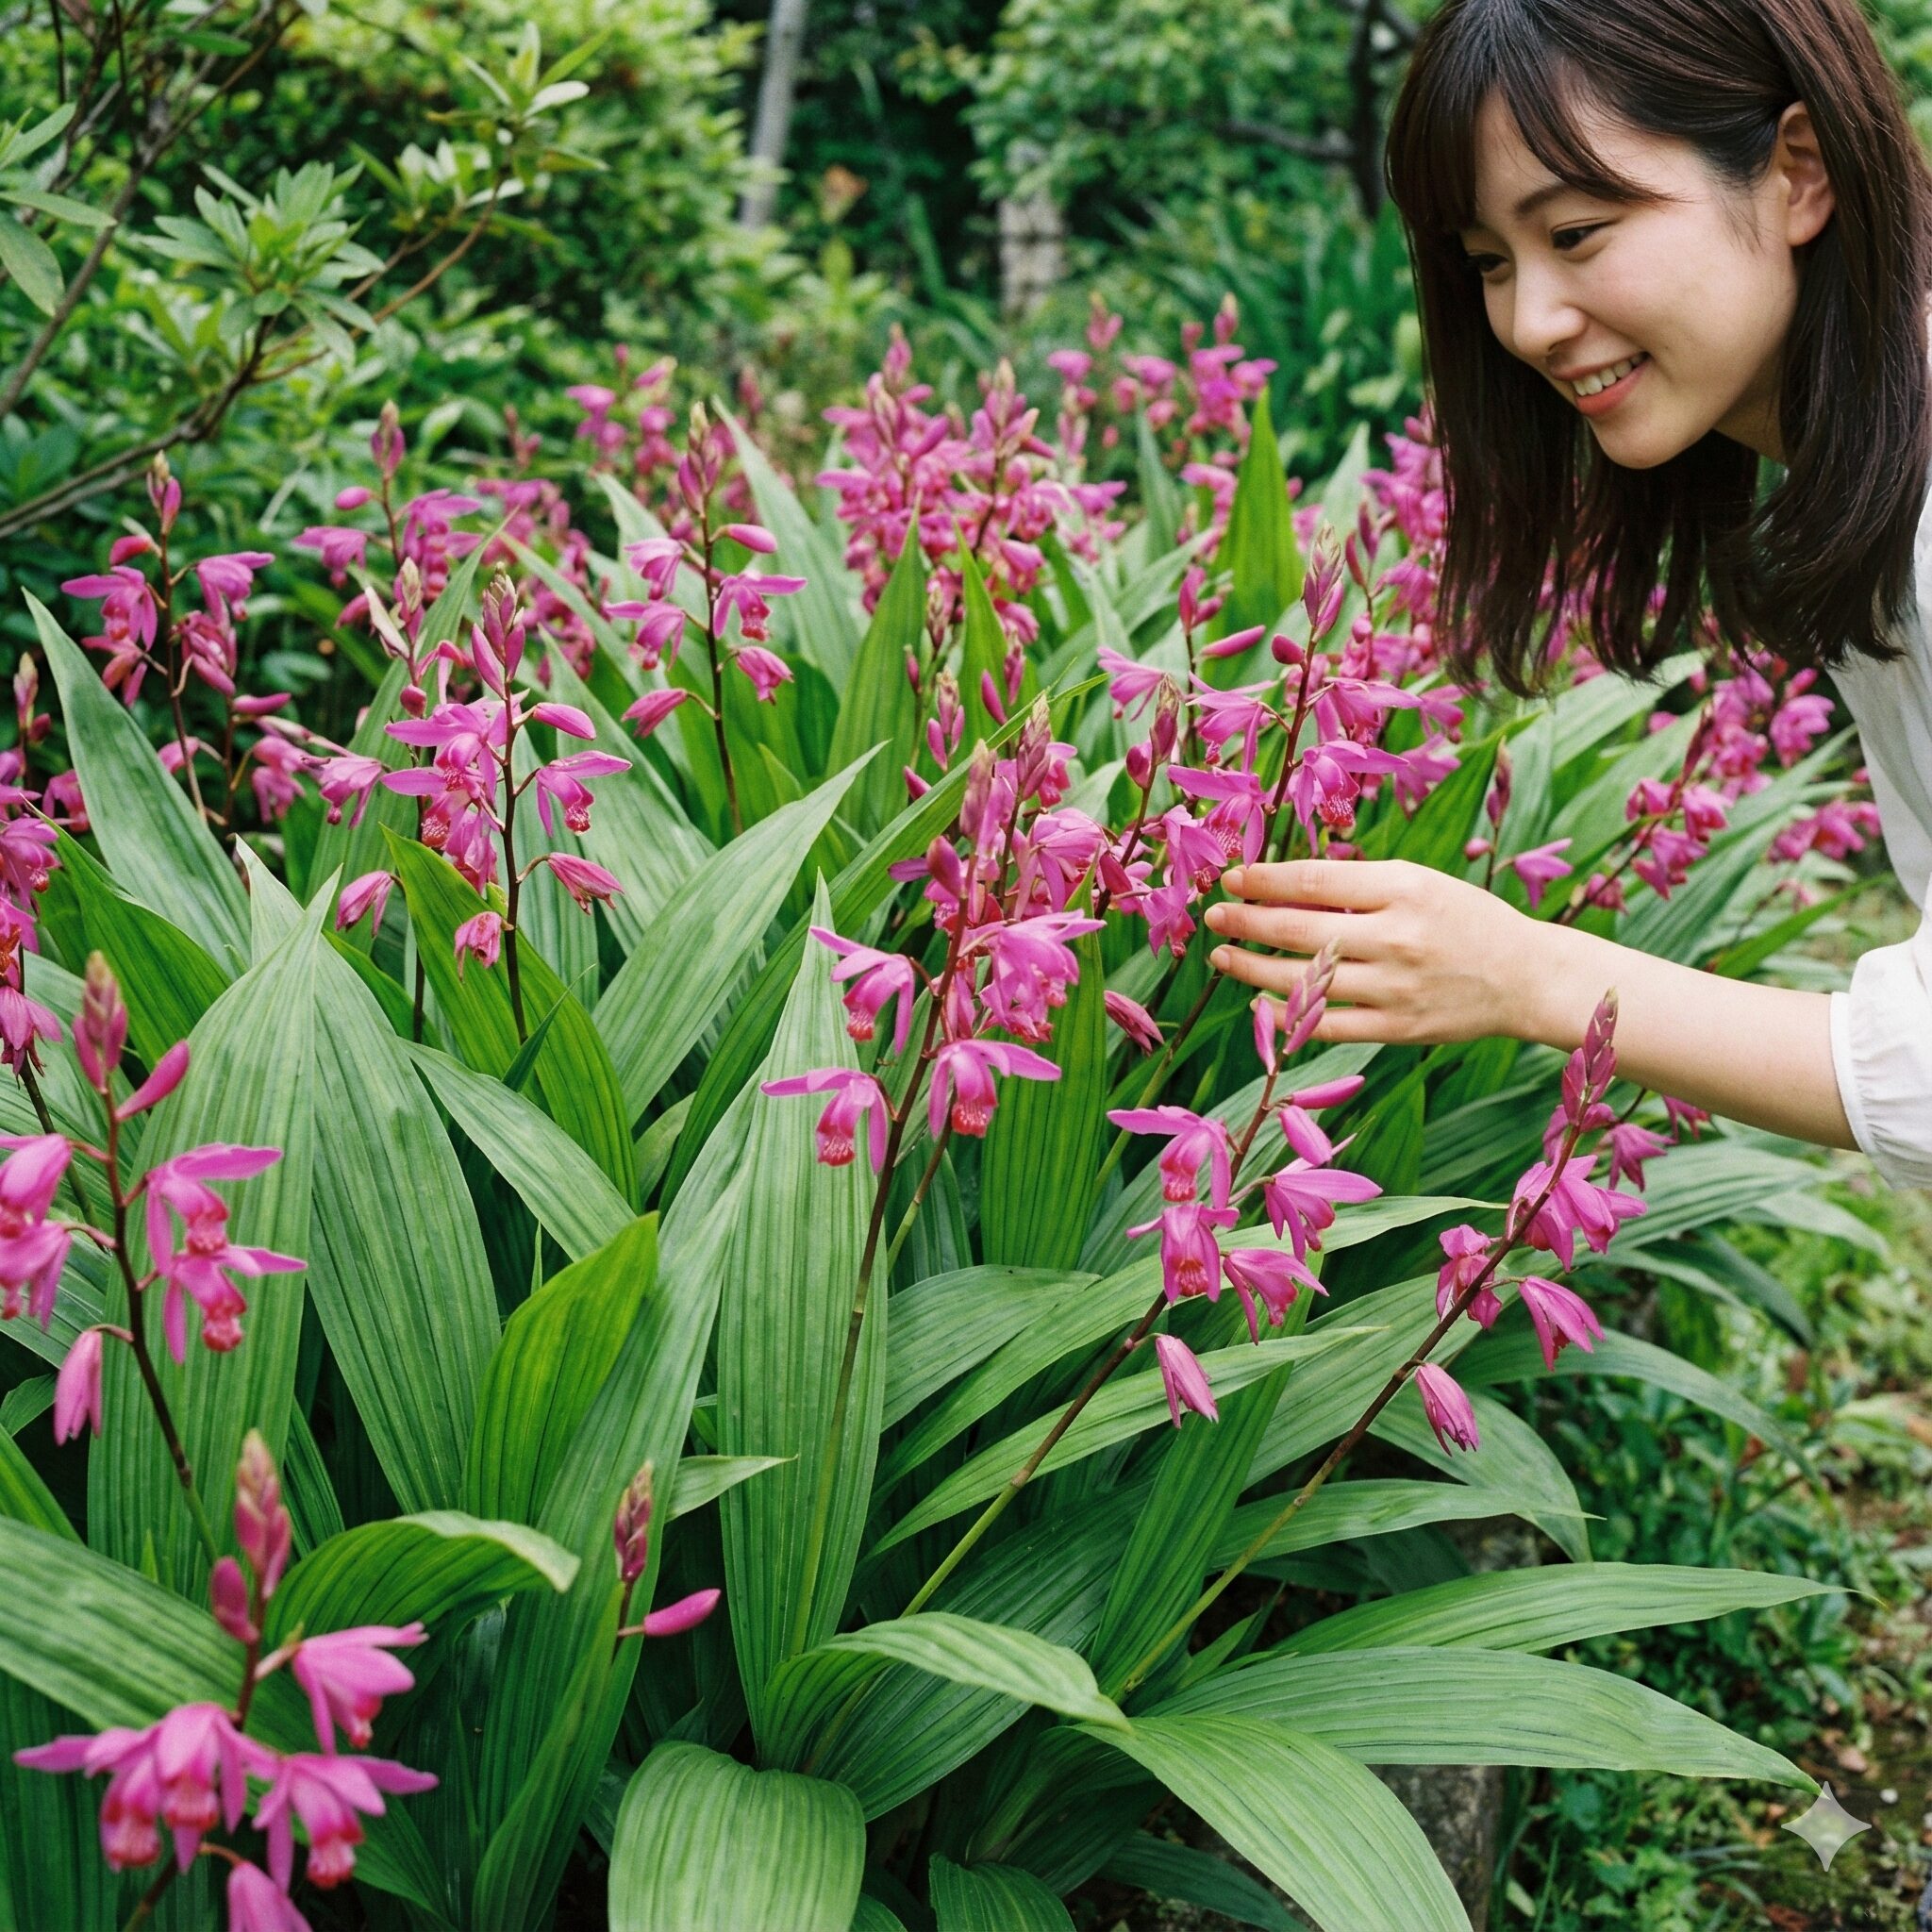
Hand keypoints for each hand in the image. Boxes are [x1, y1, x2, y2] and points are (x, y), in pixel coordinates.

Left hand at [1204, 859, 1543, 1045]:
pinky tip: (1259, 999)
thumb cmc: (1464, 919)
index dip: (1264, 880)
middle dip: (1246, 923)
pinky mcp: (1397, 1029)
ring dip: (1252, 968)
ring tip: (1222, 957)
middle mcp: (1398, 938)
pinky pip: (1327, 1025)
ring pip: (1306, 981)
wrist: (1525, 977)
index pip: (1316, 882)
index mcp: (1404, 889)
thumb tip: (1281, 885)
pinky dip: (1287, 1013)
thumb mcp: (1419, 882)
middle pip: (1300, 931)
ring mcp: (1396, 989)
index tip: (1232, 878)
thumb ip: (1358, 885)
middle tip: (1214, 916)